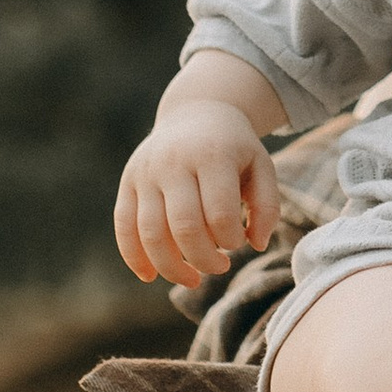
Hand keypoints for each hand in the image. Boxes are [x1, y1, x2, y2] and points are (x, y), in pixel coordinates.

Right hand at [115, 111, 278, 289]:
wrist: (196, 113)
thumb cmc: (234, 149)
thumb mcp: (262, 167)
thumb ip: (267, 207)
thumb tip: (256, 245)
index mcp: (211, 155)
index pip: (219, 213)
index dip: (231, 240)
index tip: (239, 242)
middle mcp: (173, 162)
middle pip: (184, 227)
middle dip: (204, 259)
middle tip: (220, 266)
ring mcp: (146, 171)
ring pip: (150, 233)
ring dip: (171, 267)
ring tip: (192, 279)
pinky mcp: (127, 182)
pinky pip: (124, 225)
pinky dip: (133, 257)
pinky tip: (149, 276)